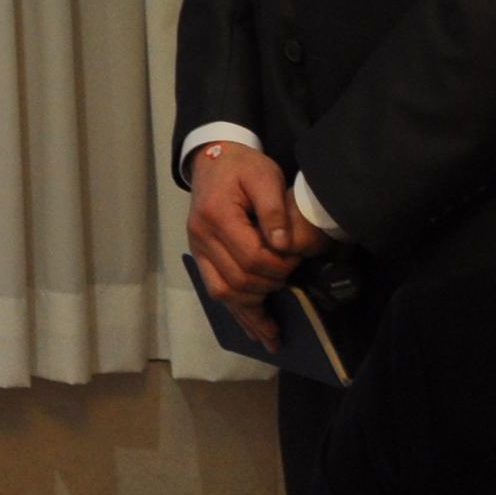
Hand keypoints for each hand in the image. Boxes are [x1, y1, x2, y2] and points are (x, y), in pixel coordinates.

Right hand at [186, 142, 301, 344]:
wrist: (214, 160)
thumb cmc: (242, 167)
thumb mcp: (263, 176)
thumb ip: (274, 209)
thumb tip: (282, 246)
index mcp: (217, 216)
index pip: (252, 257)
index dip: (280, 265)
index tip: (297, 258)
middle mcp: (201, 236)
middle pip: (239, 280)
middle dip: (271, 286)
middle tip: (292, 276)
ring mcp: (198, 249)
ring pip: (224, 293)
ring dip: (251, 313)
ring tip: (274, 334)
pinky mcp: (201, 256)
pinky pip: (216, 290)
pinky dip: (237, 313)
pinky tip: (254, 330)